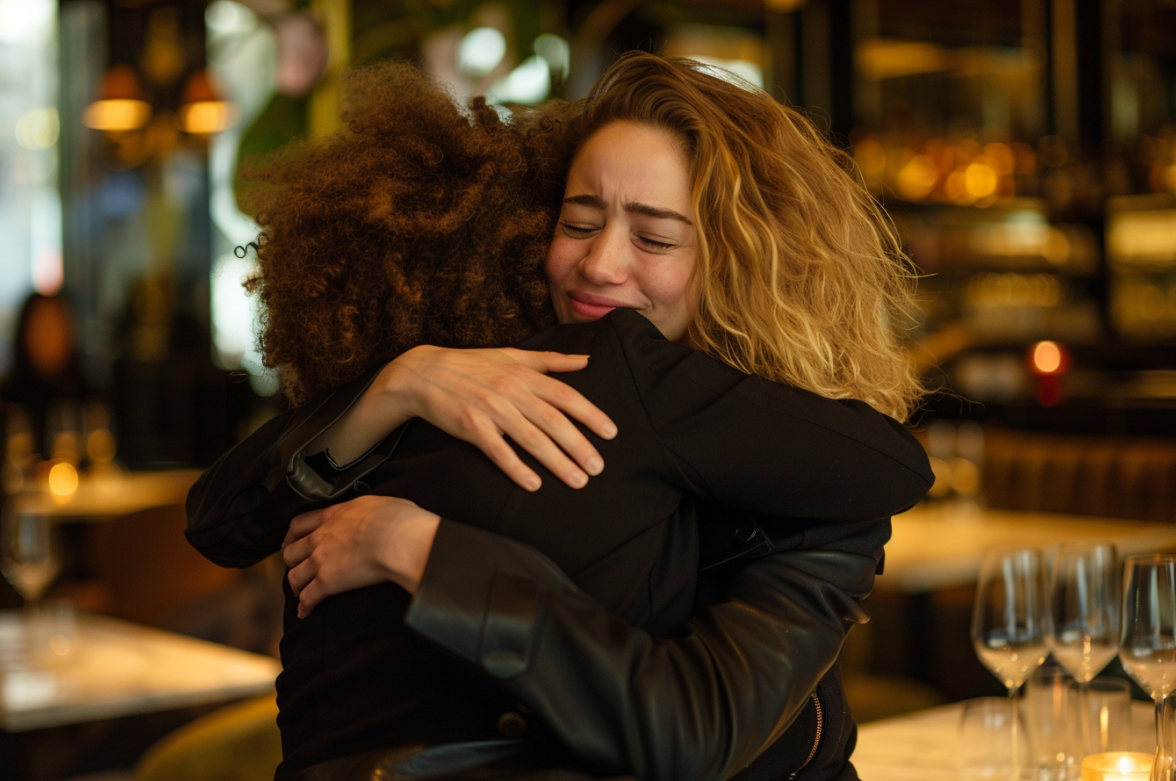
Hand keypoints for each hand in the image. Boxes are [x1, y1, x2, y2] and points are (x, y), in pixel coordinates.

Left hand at [282, 495, 439, 616]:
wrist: (398, 539)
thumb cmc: (397, 520)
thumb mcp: (376, 503)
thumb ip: (364, 509)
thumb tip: (374, 513)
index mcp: (333, 516)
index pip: (300, 524)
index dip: (292, 536)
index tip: (291, 541)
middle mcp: (321, 538)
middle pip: (291, 553)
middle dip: (292, 563)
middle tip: (298, 568)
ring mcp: (321, 560)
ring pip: (294, 576)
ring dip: (296, 586)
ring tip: (301, 592)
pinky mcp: (327, 582)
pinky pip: (308, 598)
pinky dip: (304, 607)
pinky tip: (305, 612)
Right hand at [379, 345, 617, 491]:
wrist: (423, 373)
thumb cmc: (471, 365)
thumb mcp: (512, 356)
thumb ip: (551, 360)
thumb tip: (586, 361)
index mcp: (524, 374)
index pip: (565, 396)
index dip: (590, 414)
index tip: (610, 433)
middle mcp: (511, 391)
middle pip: (553, 421)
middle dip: (579, 445)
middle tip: (598, 467)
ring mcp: (491, 409)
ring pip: (531, 439)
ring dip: (557, 462)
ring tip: (578, 480)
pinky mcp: (471, 426)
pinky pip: (498, 451)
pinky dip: (516, 467)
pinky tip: (534, 484)